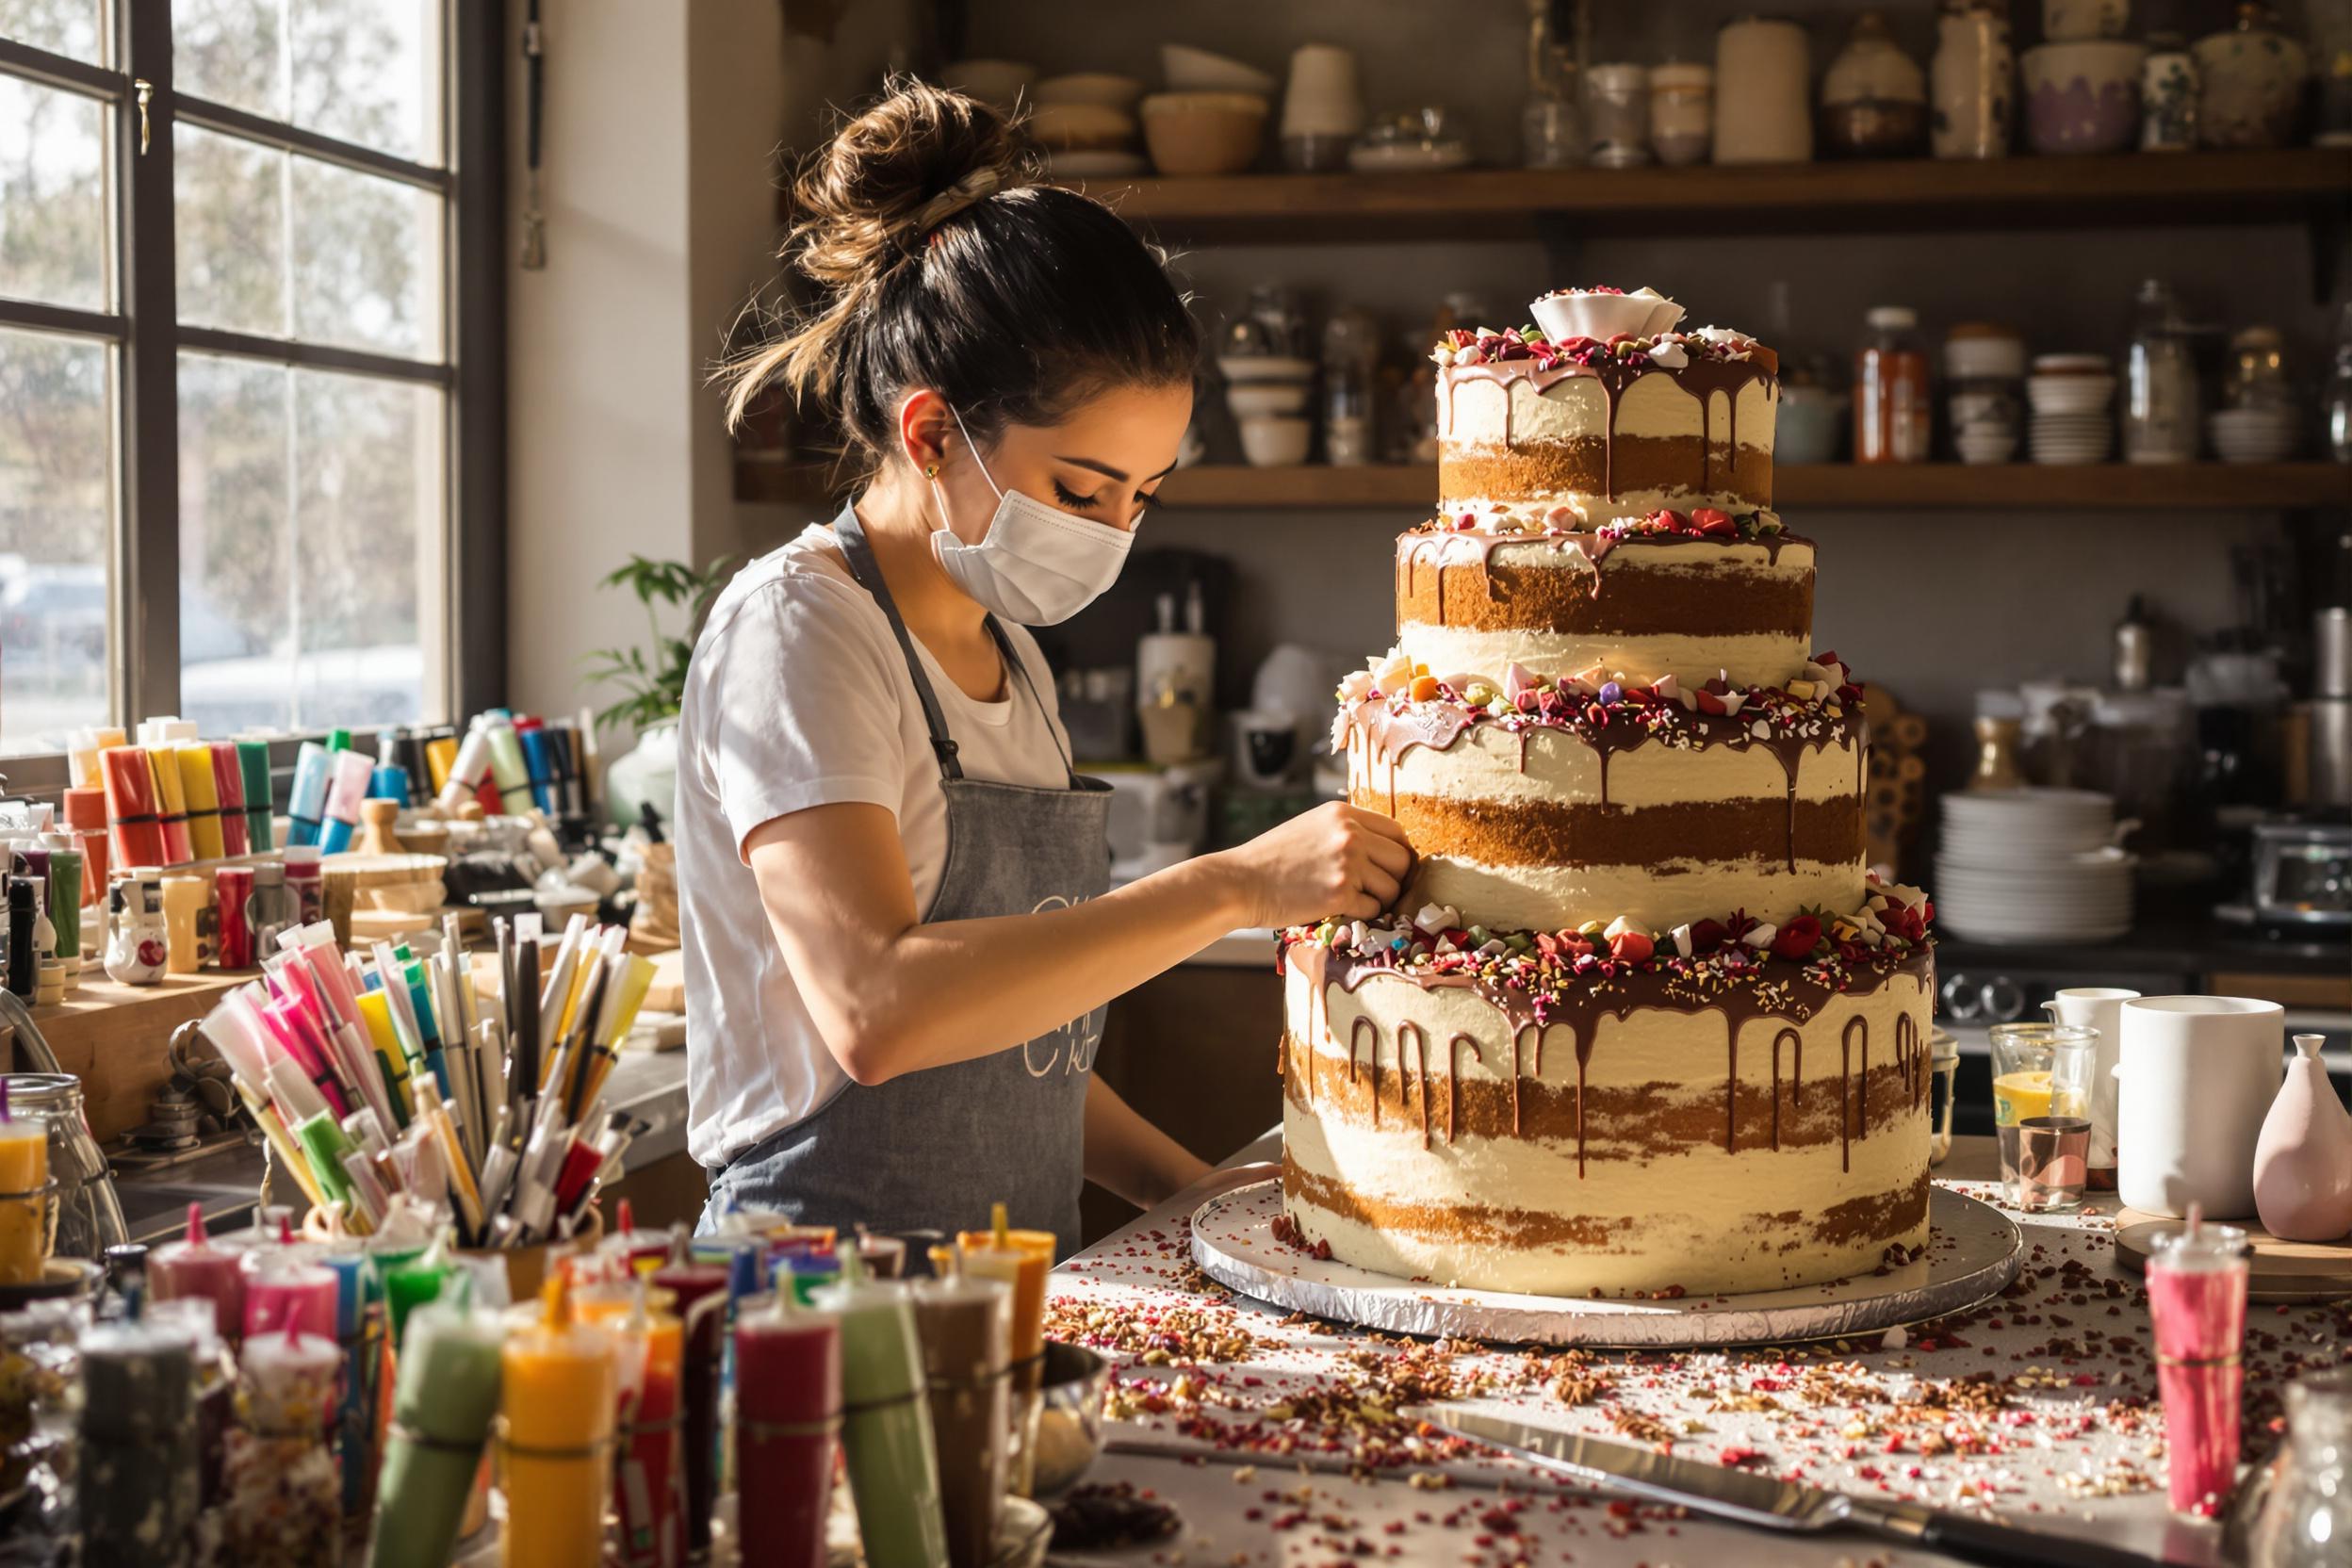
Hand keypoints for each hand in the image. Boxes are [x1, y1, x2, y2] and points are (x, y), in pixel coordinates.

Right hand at [1214, 801, 1414, 928]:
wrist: (1239, 882)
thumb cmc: (1271, 859)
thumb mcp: (1310, 827)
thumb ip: (1345, 831)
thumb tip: (1383, 848)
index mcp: (1343, 814)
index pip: (1397, 831)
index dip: (1399, 853)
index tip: (1391, 869)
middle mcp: (1350, 835)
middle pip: (1403, 860)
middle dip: (1395, 880)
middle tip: (1378, 892)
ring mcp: (1347, 864)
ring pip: (1392, 888)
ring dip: (1379, 900)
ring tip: (1355, 902)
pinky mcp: (1340, 895)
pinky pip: (1373, 909)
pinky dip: (1362, 915)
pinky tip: (1341, 910)